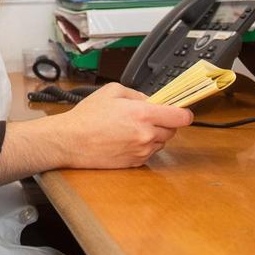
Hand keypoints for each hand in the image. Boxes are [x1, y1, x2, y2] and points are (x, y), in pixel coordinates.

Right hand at [53, 83, 193, 168]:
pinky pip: (149, 153)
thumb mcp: (112, 91)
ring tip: (132, 128)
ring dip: (154, 135)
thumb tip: (151, 100)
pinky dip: (143, 146)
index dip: (183, 112)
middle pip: (173, 130)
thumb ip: (136, 94)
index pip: (180, 116)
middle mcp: (146, 135)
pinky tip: (126, 139)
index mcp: (143, 114)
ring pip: (161, 142)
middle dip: (165, 122)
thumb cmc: (87, 117)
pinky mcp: (134, 163)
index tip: (181, 110)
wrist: (70, 141)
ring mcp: (141, 151)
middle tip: (148, 116)